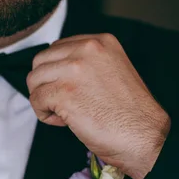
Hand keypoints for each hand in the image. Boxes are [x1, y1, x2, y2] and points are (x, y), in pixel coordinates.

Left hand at [27, 33, 169, 178]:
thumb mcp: (112, 71)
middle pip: (41, 61)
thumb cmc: (129, 114)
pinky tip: (64, 122)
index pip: (57, 48)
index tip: (69, 88)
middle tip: (63, 102)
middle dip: (46, 84)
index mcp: (100, 42)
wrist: (145, 137)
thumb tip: (56, 70)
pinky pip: (36, 100)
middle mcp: (87, 49)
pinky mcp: (64, 93)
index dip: (57, 72)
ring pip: (34, 80)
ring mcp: (74, 70)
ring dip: (43, 99)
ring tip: (64, 113)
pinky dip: (44, 114)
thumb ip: (86, 63)